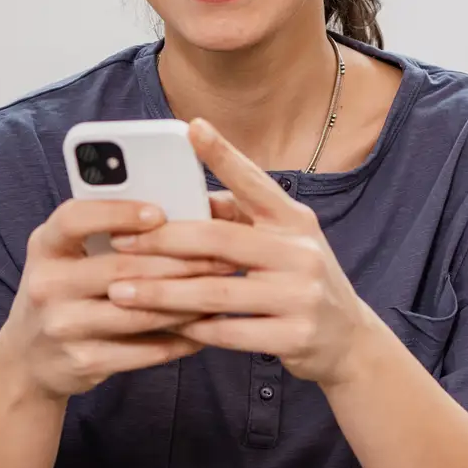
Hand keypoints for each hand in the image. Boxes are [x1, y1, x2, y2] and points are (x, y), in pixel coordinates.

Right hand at [0, 198, 211, 398]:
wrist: (29, 358)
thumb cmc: (66, 292)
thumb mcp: (69, 256)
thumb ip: (108, 234)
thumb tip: (181, 211)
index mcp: (45, 247)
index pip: (74, 219)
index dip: (117, 213)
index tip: (160, 213)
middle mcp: (46, 285)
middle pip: (120, 268)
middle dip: (180, 261)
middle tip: (222, 255)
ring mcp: (62, 326)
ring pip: (138, 312)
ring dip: (186, 302)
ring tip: (221, 290)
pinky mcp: (82, 361)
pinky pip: (142, 350)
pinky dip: (179, 339)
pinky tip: (205, 329)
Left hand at [102, 117, 381, 385]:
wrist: (348, 340)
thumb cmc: (300, 281)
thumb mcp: (283, 243)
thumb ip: (241, 221)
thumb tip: (185, 199)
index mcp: (295, 221)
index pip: (254, 182)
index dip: (223, 155)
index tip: (192, 128)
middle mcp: (301, 252)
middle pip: (220, 240)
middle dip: (162, 241)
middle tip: (119, 241)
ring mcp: (301, 296)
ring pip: (216, 292)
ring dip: (162, 293)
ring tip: (121, 292)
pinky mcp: (294, 336)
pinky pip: (227, 332)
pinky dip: (190, 330)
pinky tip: (161, 326)